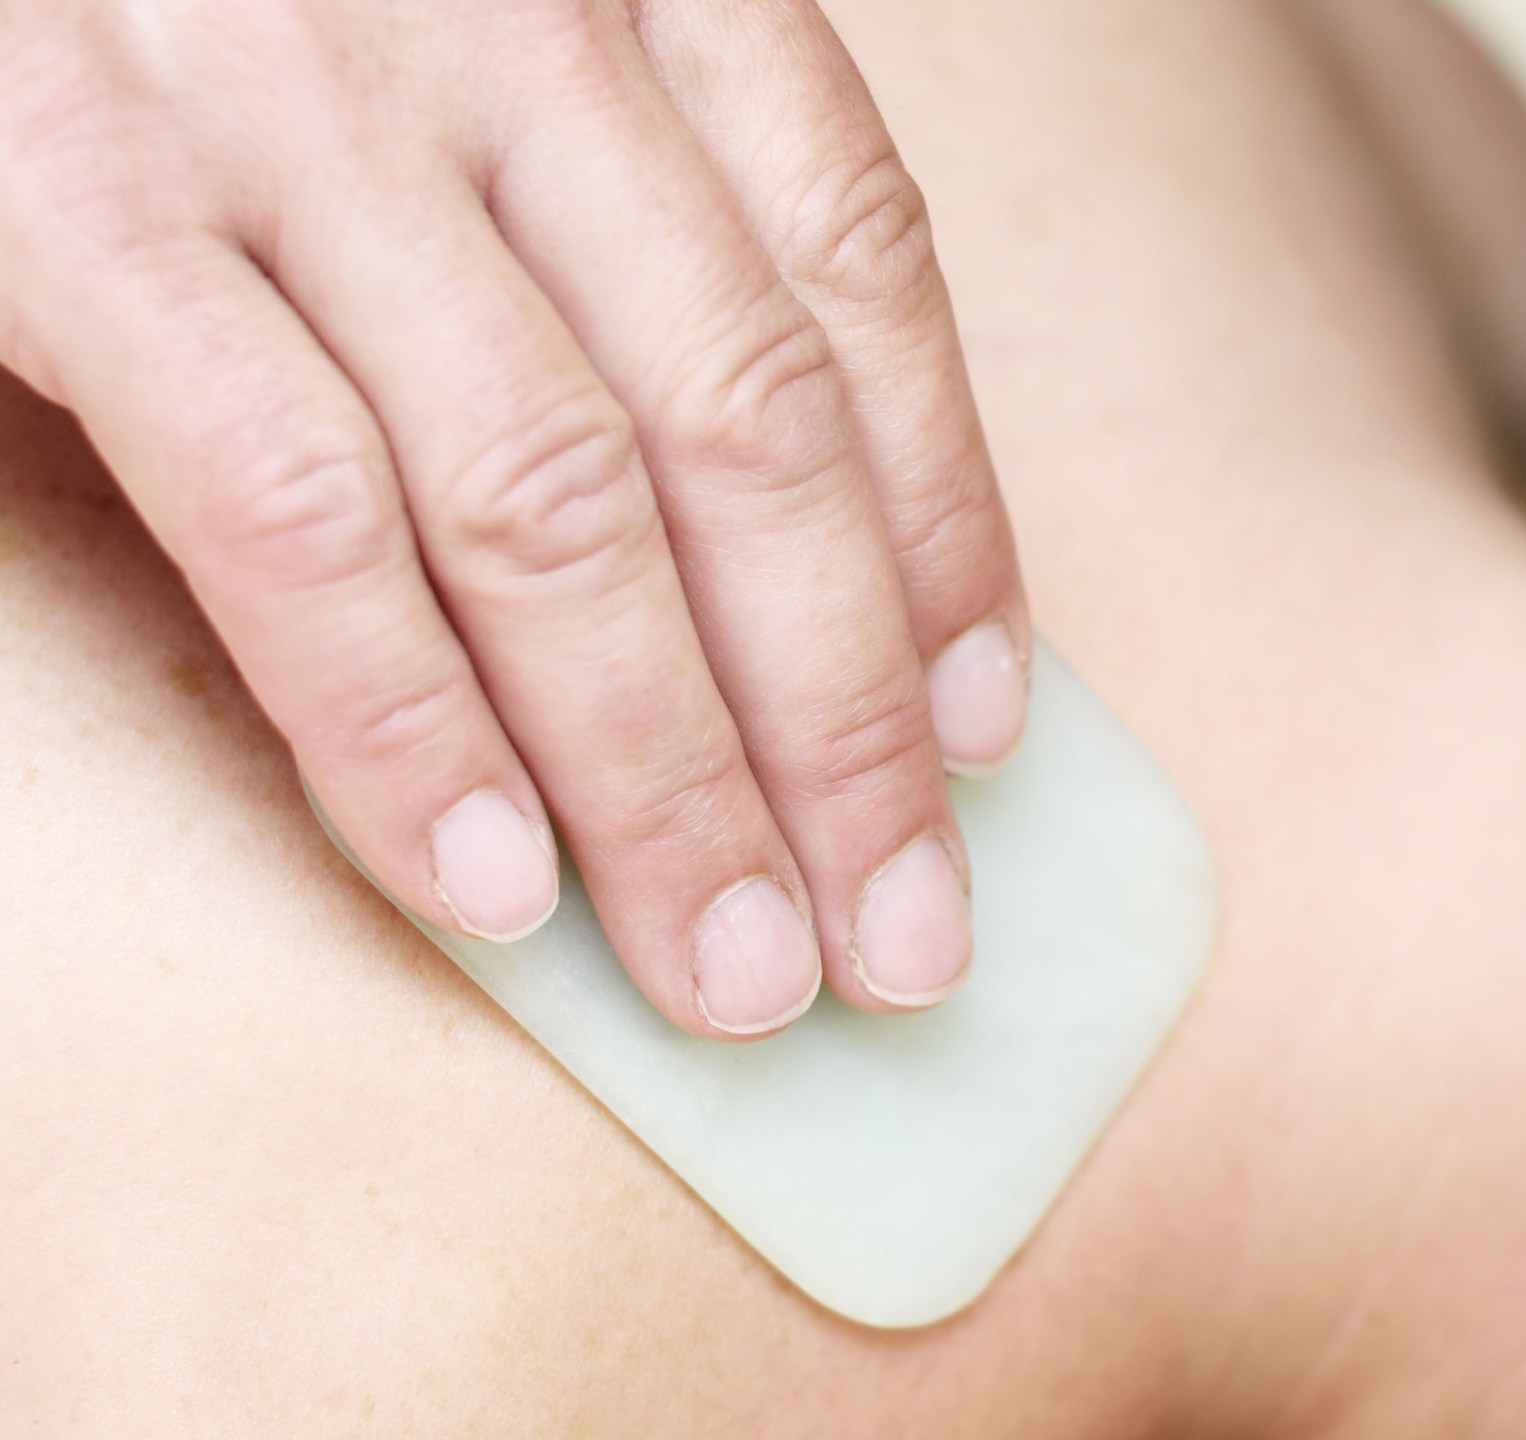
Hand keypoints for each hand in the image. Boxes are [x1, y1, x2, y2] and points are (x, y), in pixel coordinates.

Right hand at [0, 0, 1028, 1037]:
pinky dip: (403, 718)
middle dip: (842, 720)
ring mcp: (290, 106)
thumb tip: (770, 550)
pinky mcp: (74, 194)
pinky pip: (294, 508)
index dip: (946, 527)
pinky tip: (493, 888)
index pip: (858, 277)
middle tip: (900, 938)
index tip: (983, 736)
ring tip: (736, 971)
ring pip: (557, 499)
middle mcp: (501, 27)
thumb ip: (615, 211)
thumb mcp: (481, 23)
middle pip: (748, 429)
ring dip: (666, 773)